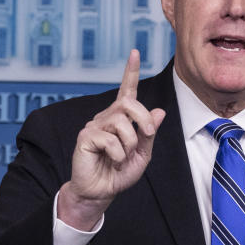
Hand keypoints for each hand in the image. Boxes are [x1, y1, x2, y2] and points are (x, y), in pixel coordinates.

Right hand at [57, 50, 165, 229]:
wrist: (101, 192)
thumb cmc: (119, 173)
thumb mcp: (142, 154)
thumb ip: (149, 134)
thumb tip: (159, 111)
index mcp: (121, 118)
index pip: (126, 90)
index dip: (130, 71)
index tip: (135, 52)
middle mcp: (106, 117)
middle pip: (130, 104)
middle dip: (144, 120)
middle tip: (146, 136)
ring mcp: (94, 126)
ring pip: (122, 123)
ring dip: (130, 144)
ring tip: (122, 157)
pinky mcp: (85, 137)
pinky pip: (110, 139)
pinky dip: (118, 154)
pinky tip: (111, 161)